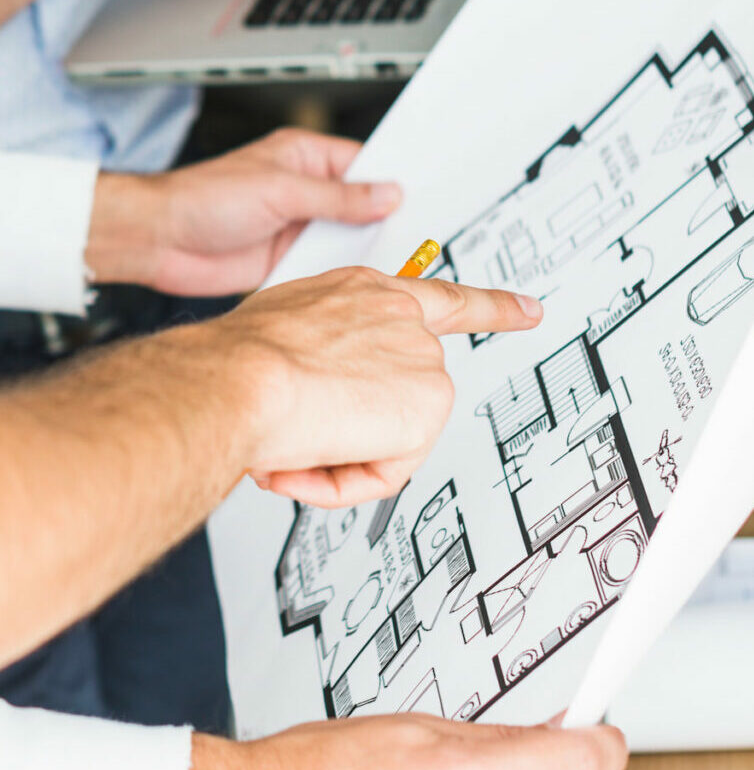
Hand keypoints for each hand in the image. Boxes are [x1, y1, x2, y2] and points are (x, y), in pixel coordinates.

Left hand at [86, 131, 401, 293]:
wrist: (157, 241)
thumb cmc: (200, 197)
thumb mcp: (278, 189)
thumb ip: (335, 198)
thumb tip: (386, 194)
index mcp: (304, 158)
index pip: (365, 165)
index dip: (396, 181)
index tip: (432, 197)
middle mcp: (305, 192)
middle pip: (363, 208)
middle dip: (390, 222)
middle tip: (430, 239)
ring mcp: (297, 228)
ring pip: (349, 241)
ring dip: (369, 254)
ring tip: (408, 267)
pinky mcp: (288, 263)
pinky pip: (328, 270)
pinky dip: (346, 279)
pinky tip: (370, 290)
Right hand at [201, 264, 540, 505]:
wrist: (241, 379)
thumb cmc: (239, 357)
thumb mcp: (282, 330)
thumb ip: (320, 353)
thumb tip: (321, 401)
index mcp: (364, 291)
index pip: (442, 298)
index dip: (493, 307)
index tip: (529, 310)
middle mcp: (400, 316)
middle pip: (405, 395)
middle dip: (353, 429)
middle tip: (298, 433)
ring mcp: (420, 359)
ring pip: (390, 438)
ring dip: (335, 454)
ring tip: (292, 439)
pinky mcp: (427, 405)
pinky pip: (388, 470)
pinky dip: (344, 479)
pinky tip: (311, 457)